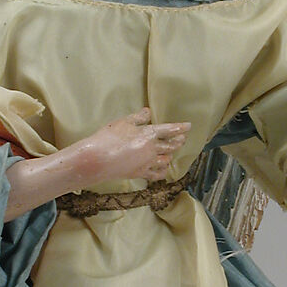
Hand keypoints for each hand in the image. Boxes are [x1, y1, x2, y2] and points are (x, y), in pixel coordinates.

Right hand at [75, 108, 190, 183]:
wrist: (98, 159)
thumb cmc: (109, 137)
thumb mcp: (123, 122)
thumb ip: (138, 117)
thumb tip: (148, 111)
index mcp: (149, 134)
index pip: (170, 129)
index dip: (181, 128)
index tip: (188, 126)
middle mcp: (152, 149)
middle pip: (171, 145)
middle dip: (179, 141)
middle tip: (183, 138)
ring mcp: (147, 163)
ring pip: (166, 160)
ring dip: (171, 155)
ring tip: (172, 152)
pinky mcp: (140, 173)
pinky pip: (157, 174)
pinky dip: (163, 171)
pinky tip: (164, 169)